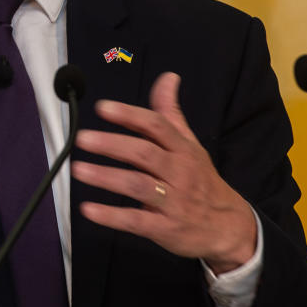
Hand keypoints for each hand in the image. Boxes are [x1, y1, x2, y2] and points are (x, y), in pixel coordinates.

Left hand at [71, 72, 255, 272]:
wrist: (228, 227)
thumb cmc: (201, 180)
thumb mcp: (190, 144)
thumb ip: (170, 113)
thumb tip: (167, 77)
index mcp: (183, 149)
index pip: (157, 126)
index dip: (129, 115)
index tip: (103, 108)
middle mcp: (179, 172)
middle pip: (144, 154)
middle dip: (112, 144)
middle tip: (82, 138)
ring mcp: (172, 201)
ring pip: (138, 185)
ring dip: (106, 177)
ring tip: (78, 169)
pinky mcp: (165, 228)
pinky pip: (136, 220)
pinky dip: (111, 216)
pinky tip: (89, 209)